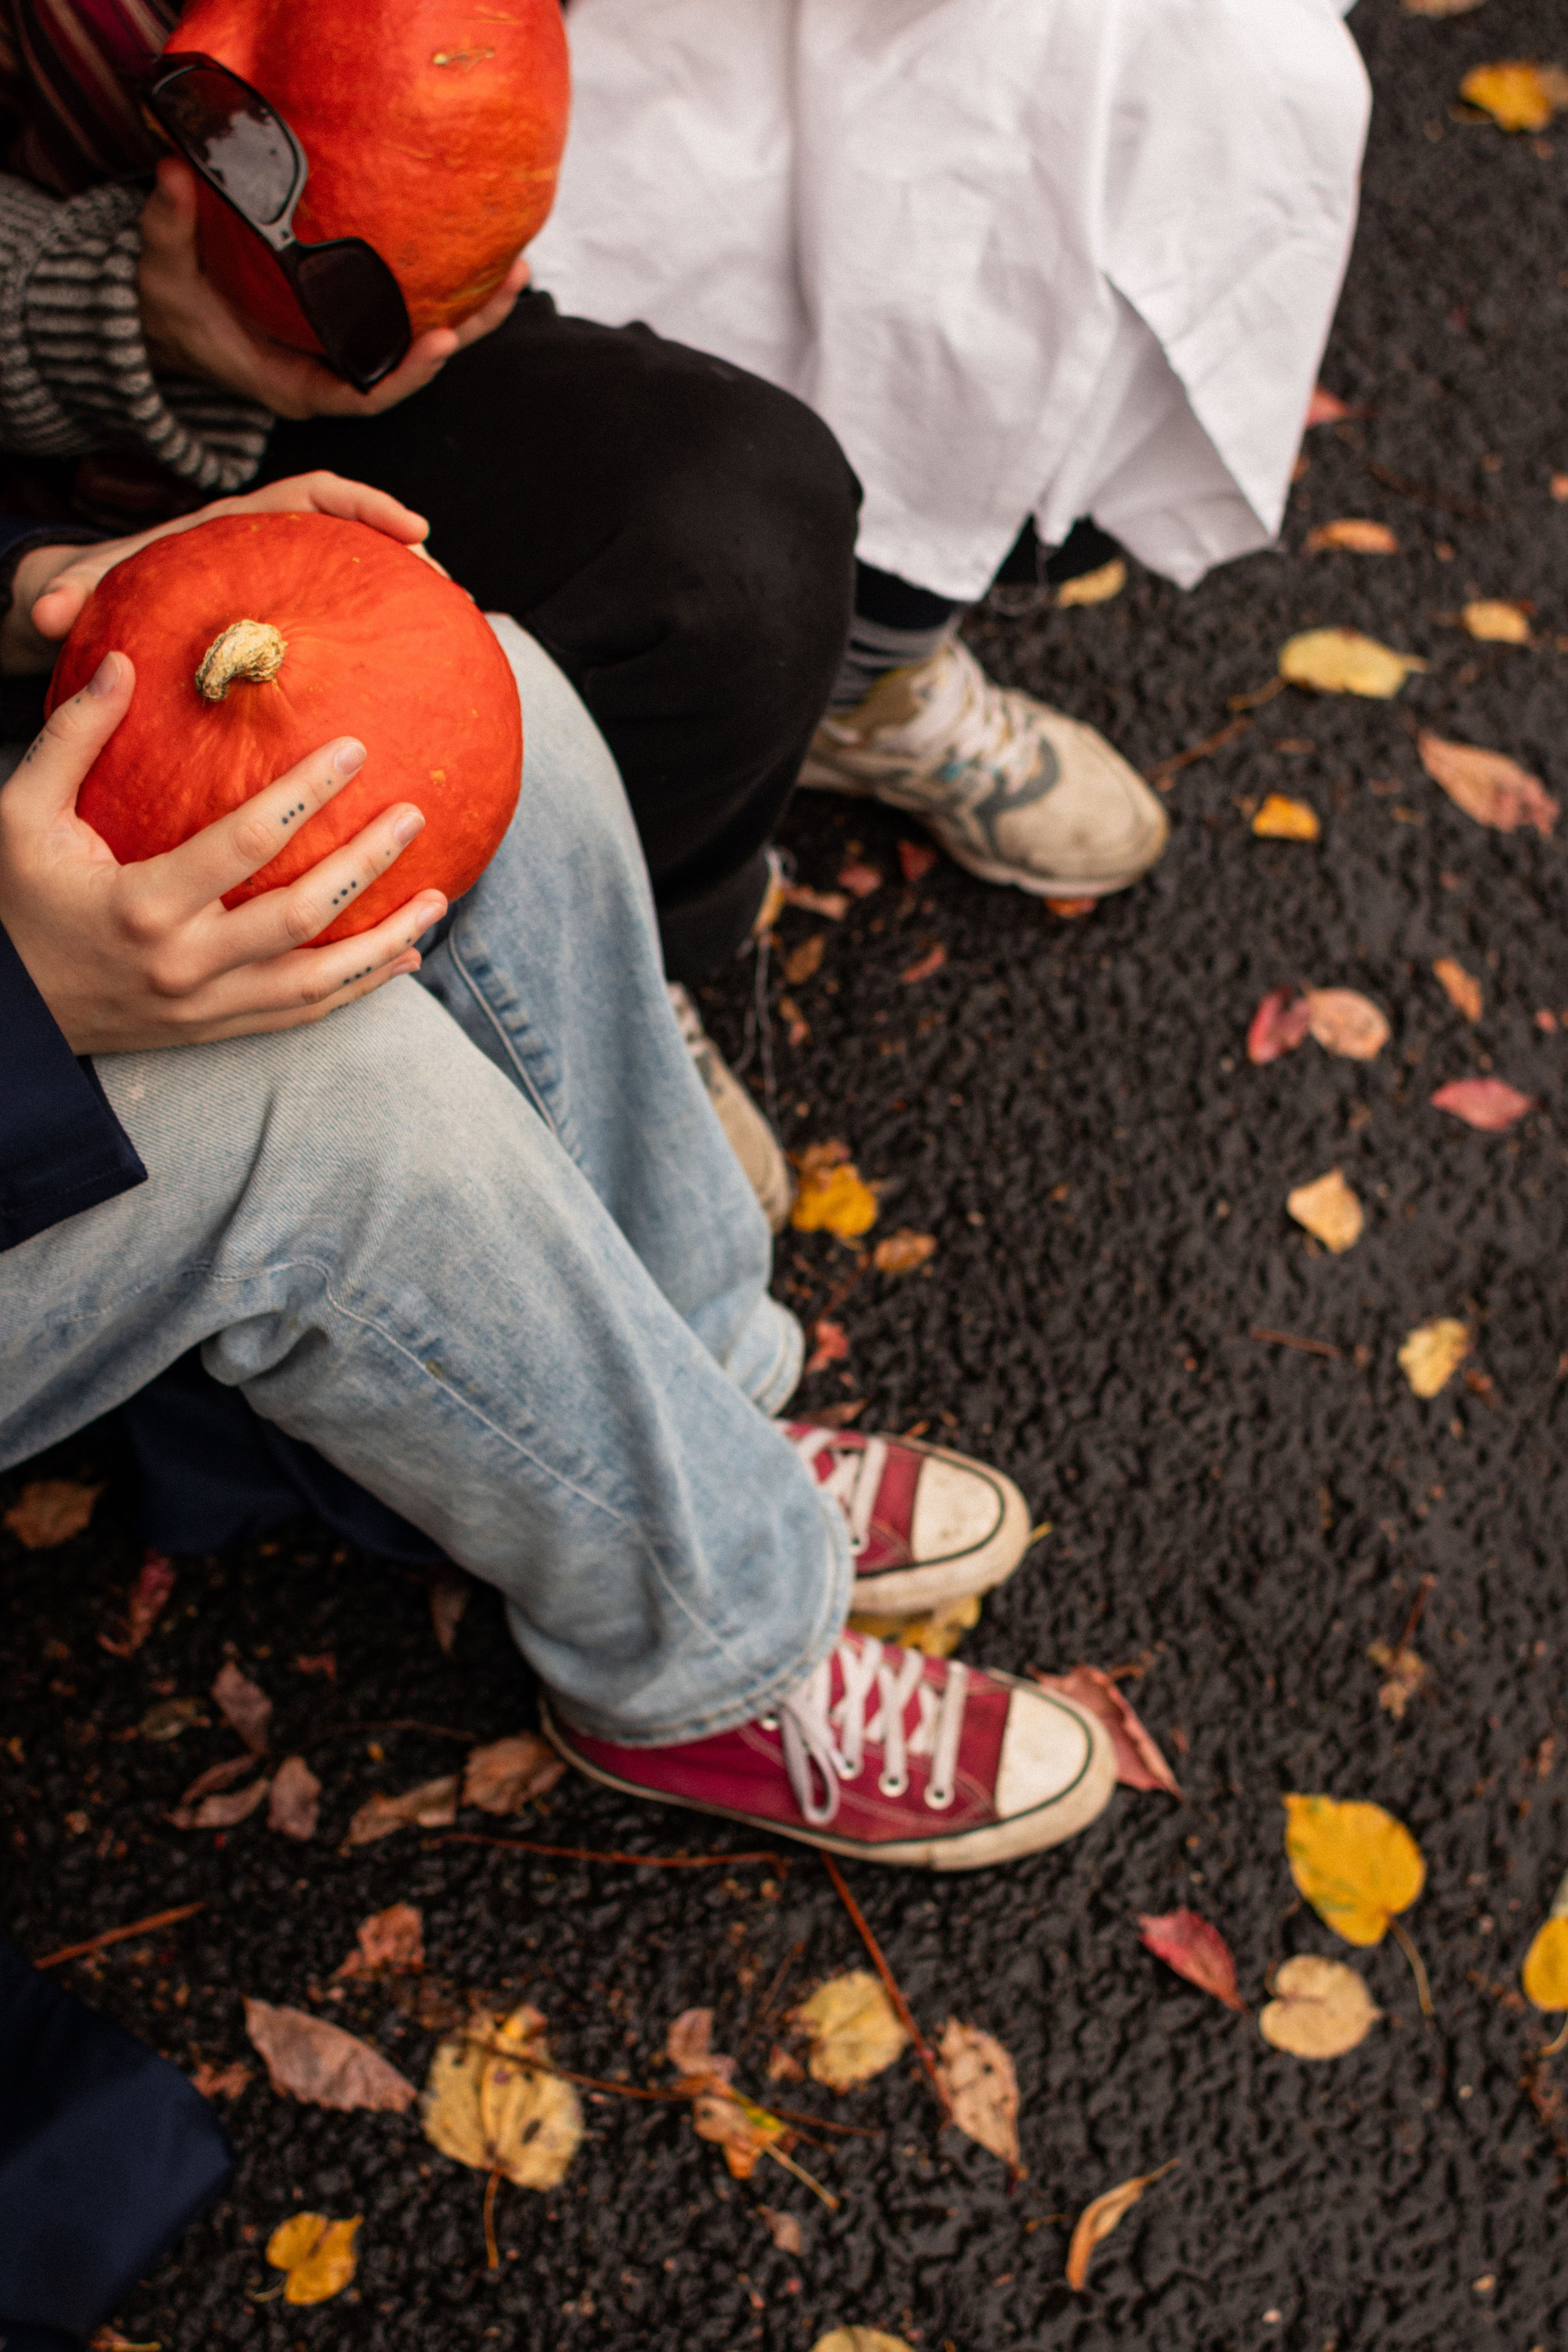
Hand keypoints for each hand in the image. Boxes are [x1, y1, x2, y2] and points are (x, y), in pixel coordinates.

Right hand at [0, 651, 446, 1053]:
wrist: (10, 1013)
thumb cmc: (15, 900)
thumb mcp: (19, 815)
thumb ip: (72, 739)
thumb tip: (123, 662)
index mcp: (140, 903)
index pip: (244, 843)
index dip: (306, 794)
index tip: (355, 749)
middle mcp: (182, 962)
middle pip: (299, 915)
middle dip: (365, 864)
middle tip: (413, 815)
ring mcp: (203, 1006)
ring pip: (317, 981)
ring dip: (384, 940)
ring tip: (439, 899)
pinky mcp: (215, 1030)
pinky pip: (302, 1013)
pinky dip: (359, 988)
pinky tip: (403, 958)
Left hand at [1, 470, 443, 675]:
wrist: (86, 611)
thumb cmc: (90, 592)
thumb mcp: (76, 588)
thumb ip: (68, 594)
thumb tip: (50, 614)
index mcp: (234, 529)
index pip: (312, 496)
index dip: (365, 504)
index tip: (413, 528)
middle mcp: (267, 557)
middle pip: (353, 540)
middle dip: (407, 557)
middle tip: (450, 592)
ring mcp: (281, 597)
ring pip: (353, 589)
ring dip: (400, 607)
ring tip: (449, 640)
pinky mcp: (283, 637)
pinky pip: (335, 640)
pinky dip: (369, 658)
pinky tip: (398, 702)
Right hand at [137, 158, 529, 419]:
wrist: (163, 320)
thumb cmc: (165, 308)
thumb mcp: (162, 273)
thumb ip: (167, 227)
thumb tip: (173, 171)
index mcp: (294, 385)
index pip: (363, 396)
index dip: (405, 375)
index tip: (442, 340)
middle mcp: (329, 377)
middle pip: (409, 368)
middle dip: (463, 333)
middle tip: (509, 284)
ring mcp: (342, 354)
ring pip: (417, 343)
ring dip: (470, 312)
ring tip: (514, 268)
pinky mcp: (346, 328)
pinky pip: (404, 319)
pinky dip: (442, 296)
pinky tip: (478, 264)